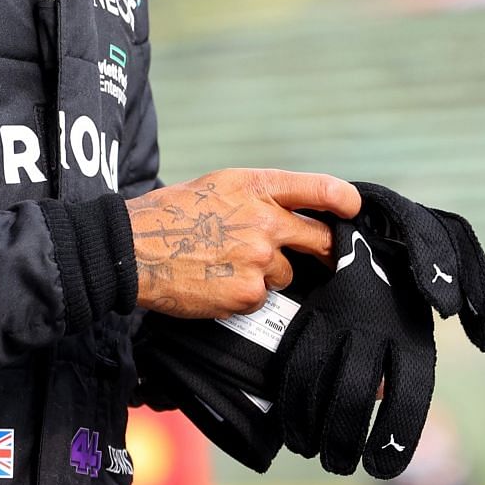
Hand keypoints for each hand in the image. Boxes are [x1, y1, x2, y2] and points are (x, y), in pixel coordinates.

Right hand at [126, 169, 360, 317]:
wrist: (133, 249)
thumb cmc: (171, 214)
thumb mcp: (218, 186)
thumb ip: (258, 196)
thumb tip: (291, 215)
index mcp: (256, 187)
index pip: (321, 189)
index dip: (345, 201)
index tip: (352, 211)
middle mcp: (265, 220)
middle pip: (319, 240)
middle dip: (320, 250)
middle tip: (315, 257)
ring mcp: (260, 259)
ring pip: (286, 274)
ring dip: (268, 275)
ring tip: (227, 266)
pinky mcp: (249, 293)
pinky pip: (263, 298)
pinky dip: (246, 295)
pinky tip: (218, 284)